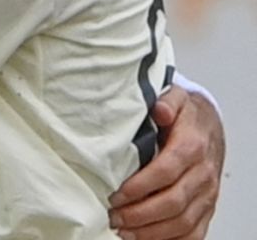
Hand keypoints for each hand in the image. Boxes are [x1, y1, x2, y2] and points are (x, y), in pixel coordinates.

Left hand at [108, 86, 223, 238]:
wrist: (208, 125)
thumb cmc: (184, 115)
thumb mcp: (174, 97)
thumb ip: (167, 101)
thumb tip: (159, 109)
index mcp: (192, 146)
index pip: (165, 171)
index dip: (140, 187)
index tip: (115, 195)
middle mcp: (202, 173)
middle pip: (173, 202)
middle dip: (140, 214)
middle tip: (113, 216)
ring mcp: (206, 194)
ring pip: (182, 222)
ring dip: (151, 231)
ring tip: (123, 230)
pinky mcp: (206, 207)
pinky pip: (194, 232)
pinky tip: (145, 239)